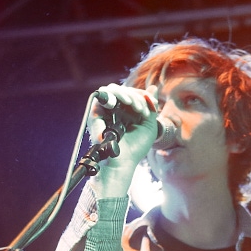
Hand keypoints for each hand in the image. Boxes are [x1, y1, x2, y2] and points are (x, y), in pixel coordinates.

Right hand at [89, 83, 158, 197]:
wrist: (123, 162)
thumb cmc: (135, 148)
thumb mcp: (149, 125)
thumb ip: (151, 107)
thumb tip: (154, 88)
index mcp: (126, 112)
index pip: (132, 94)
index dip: (143, 96)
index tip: (153, 106)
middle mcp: (114, 110)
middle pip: (123, 90)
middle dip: (136, 96)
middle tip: (143, 110)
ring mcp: (104, 110)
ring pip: (113, 89)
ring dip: (128, 94)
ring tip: (137, 107)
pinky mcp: (96, 112)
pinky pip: (103, 95)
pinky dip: (118, 96)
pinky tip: (128, 104)